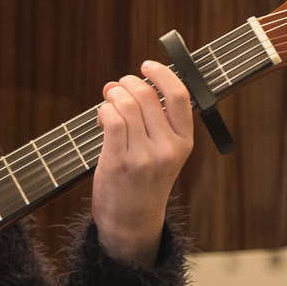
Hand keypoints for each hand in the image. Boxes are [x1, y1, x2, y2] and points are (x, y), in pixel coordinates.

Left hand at [90, 61, 193, 265]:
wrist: (132, 221)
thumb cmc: (144, 182)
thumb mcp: (164, 153)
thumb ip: (154, 120)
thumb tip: (127, 83)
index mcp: (184, 143)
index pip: (179, 96)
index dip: (162, 73)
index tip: (147, 64)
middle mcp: (168, 148)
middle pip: (147, 96)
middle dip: (127, 83)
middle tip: (116, 86)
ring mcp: (144, 156)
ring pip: (127, 104)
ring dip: (113, 95)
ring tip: (108, 100)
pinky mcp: (120, 162)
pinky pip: (111, 120)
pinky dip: (104, 110)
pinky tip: (102, 117)